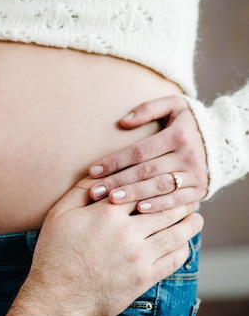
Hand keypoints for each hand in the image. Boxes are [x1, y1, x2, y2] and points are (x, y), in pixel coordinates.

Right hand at [3, 177, 202, 315]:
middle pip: (163, 209)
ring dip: (189, 223)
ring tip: (196, 217)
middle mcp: (126, 232)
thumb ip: (79, 191)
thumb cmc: (55, 252)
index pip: (138, 188)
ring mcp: (138, 255)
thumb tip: (98, 174)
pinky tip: (184, 243)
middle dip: (179, 200)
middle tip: (190, 195)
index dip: (153, 181)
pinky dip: (183, 248)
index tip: (165, 177)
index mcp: (106, 213)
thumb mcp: (59, 214)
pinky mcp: (144, 277)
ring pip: (174, 233)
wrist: (58, 295)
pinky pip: (173, 259)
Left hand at [88, 96, 207, 212]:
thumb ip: (148, 109)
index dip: (114, 161)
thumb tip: (123, 122)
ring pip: (158, 187)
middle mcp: (188, 156)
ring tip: (110, 200)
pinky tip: (139, 210)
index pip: (139, 151)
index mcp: (178, 136)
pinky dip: (158, 206)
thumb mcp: (173, 105)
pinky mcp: (200, 190)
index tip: (92, 170)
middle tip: (94, 191)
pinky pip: (177, 201)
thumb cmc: (187, 123)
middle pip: (145, 171)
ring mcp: (195, 175)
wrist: (223, 140)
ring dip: (133, 195)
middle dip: (117, 182)